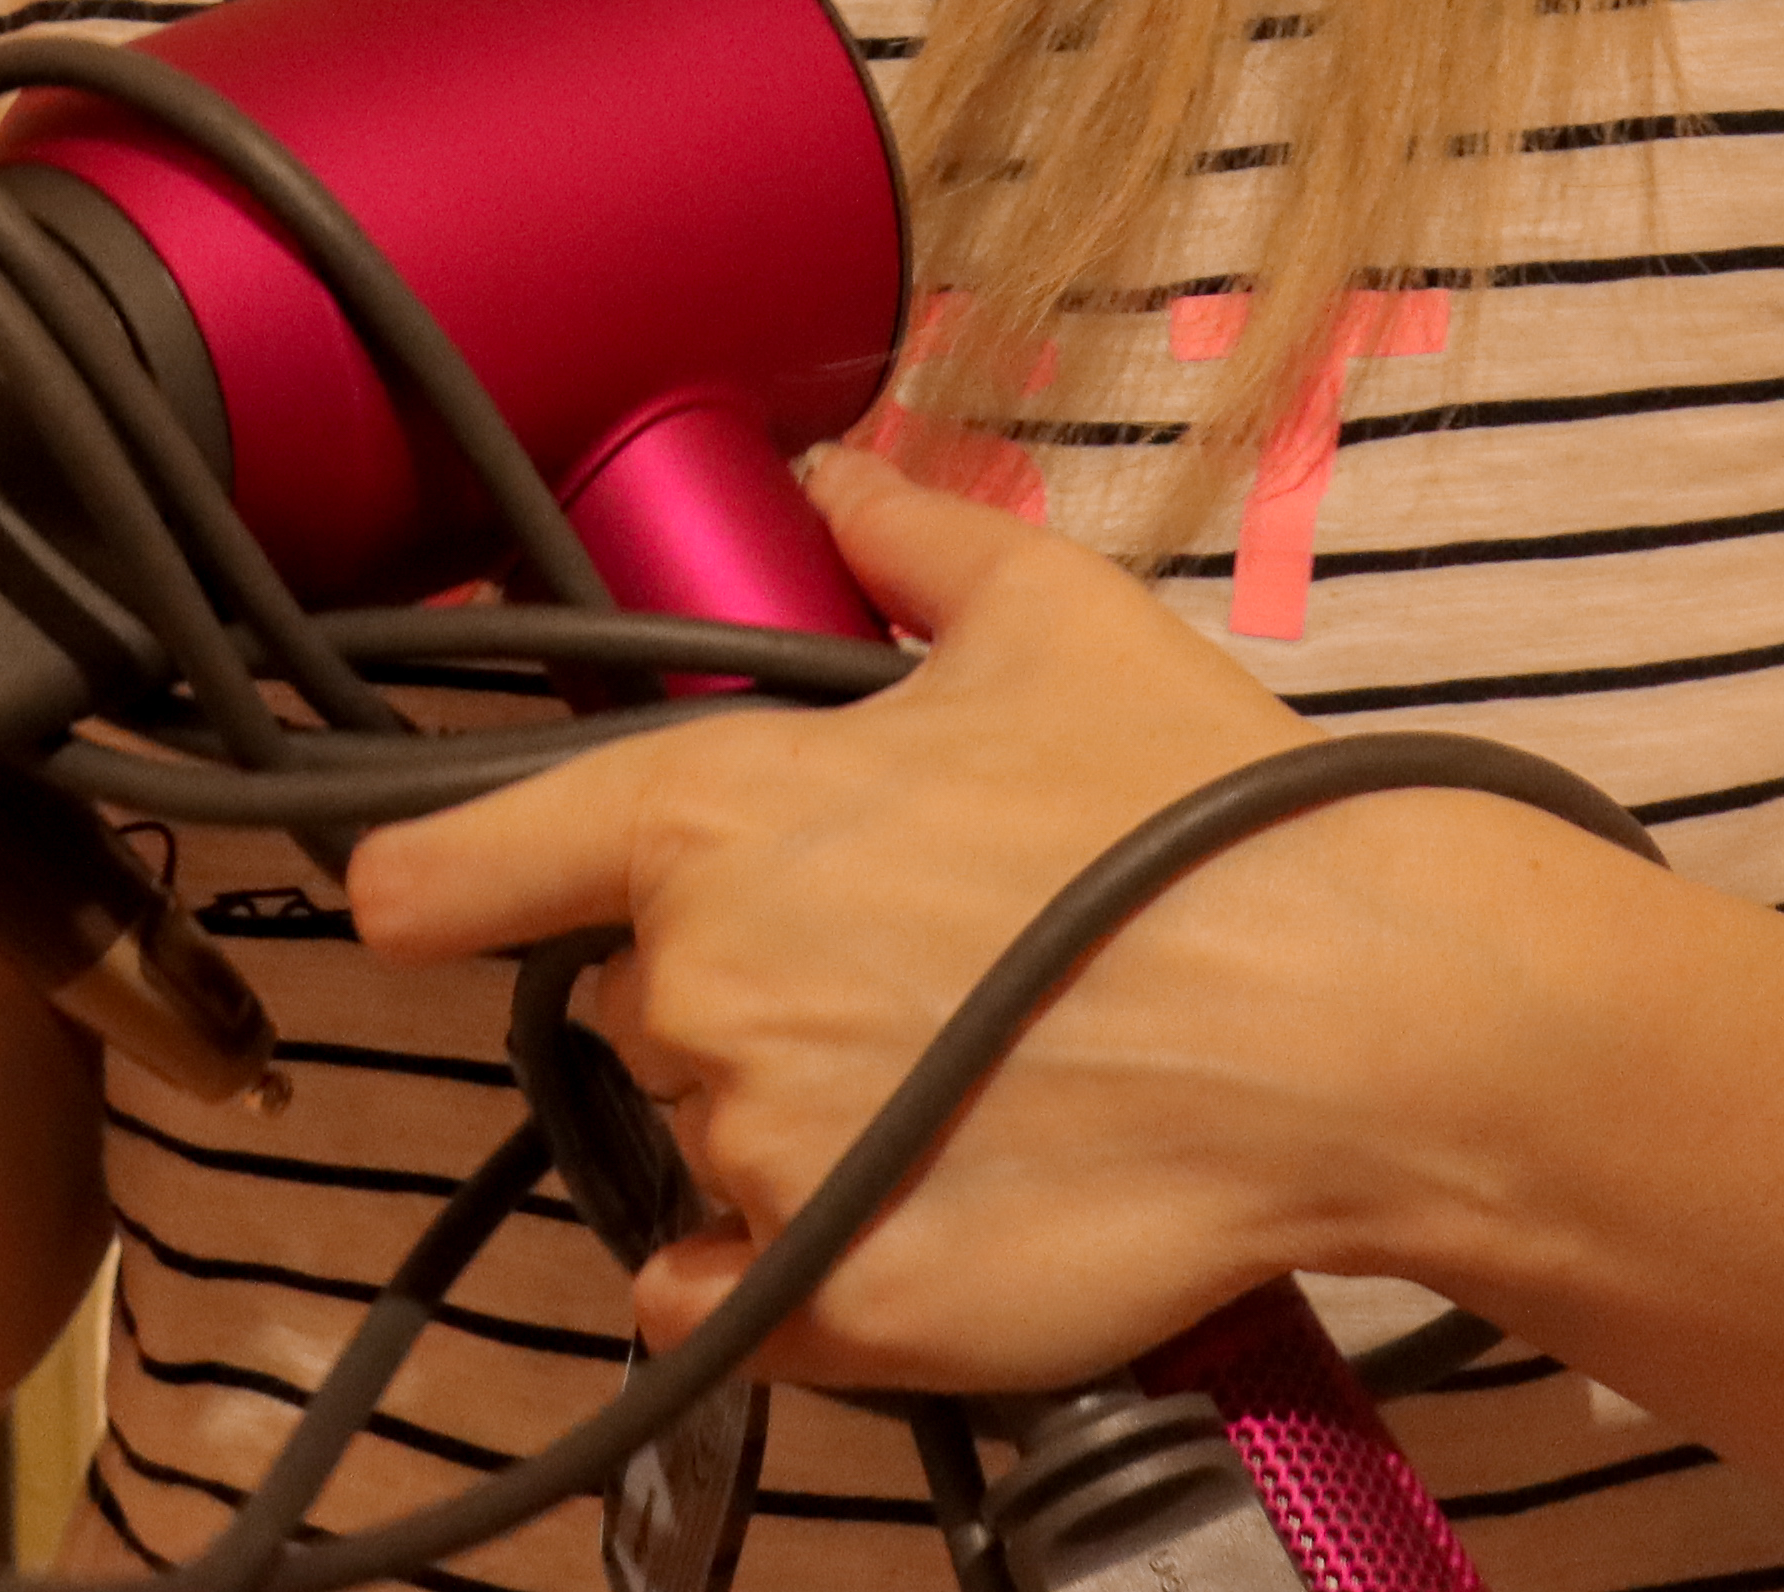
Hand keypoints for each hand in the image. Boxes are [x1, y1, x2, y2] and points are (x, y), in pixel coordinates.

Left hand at [345, 447, 1392, 1385]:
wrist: (1360, 1023)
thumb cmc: (1200, 817)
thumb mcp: (1048, 615)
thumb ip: (900, 535)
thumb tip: (831, 478)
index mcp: (705, 816)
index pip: (444, 872)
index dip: (431, 885)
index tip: (424, 901)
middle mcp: (701, 989)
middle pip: (643, 1001)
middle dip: (747, 984)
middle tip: (916, 961)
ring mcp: (760, 1157)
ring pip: (712, 1142)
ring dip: (800, 1115)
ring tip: (972, 1069)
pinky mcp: (833, 1305)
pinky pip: (724, 1304)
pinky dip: (783, 1270)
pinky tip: (916, 1201)